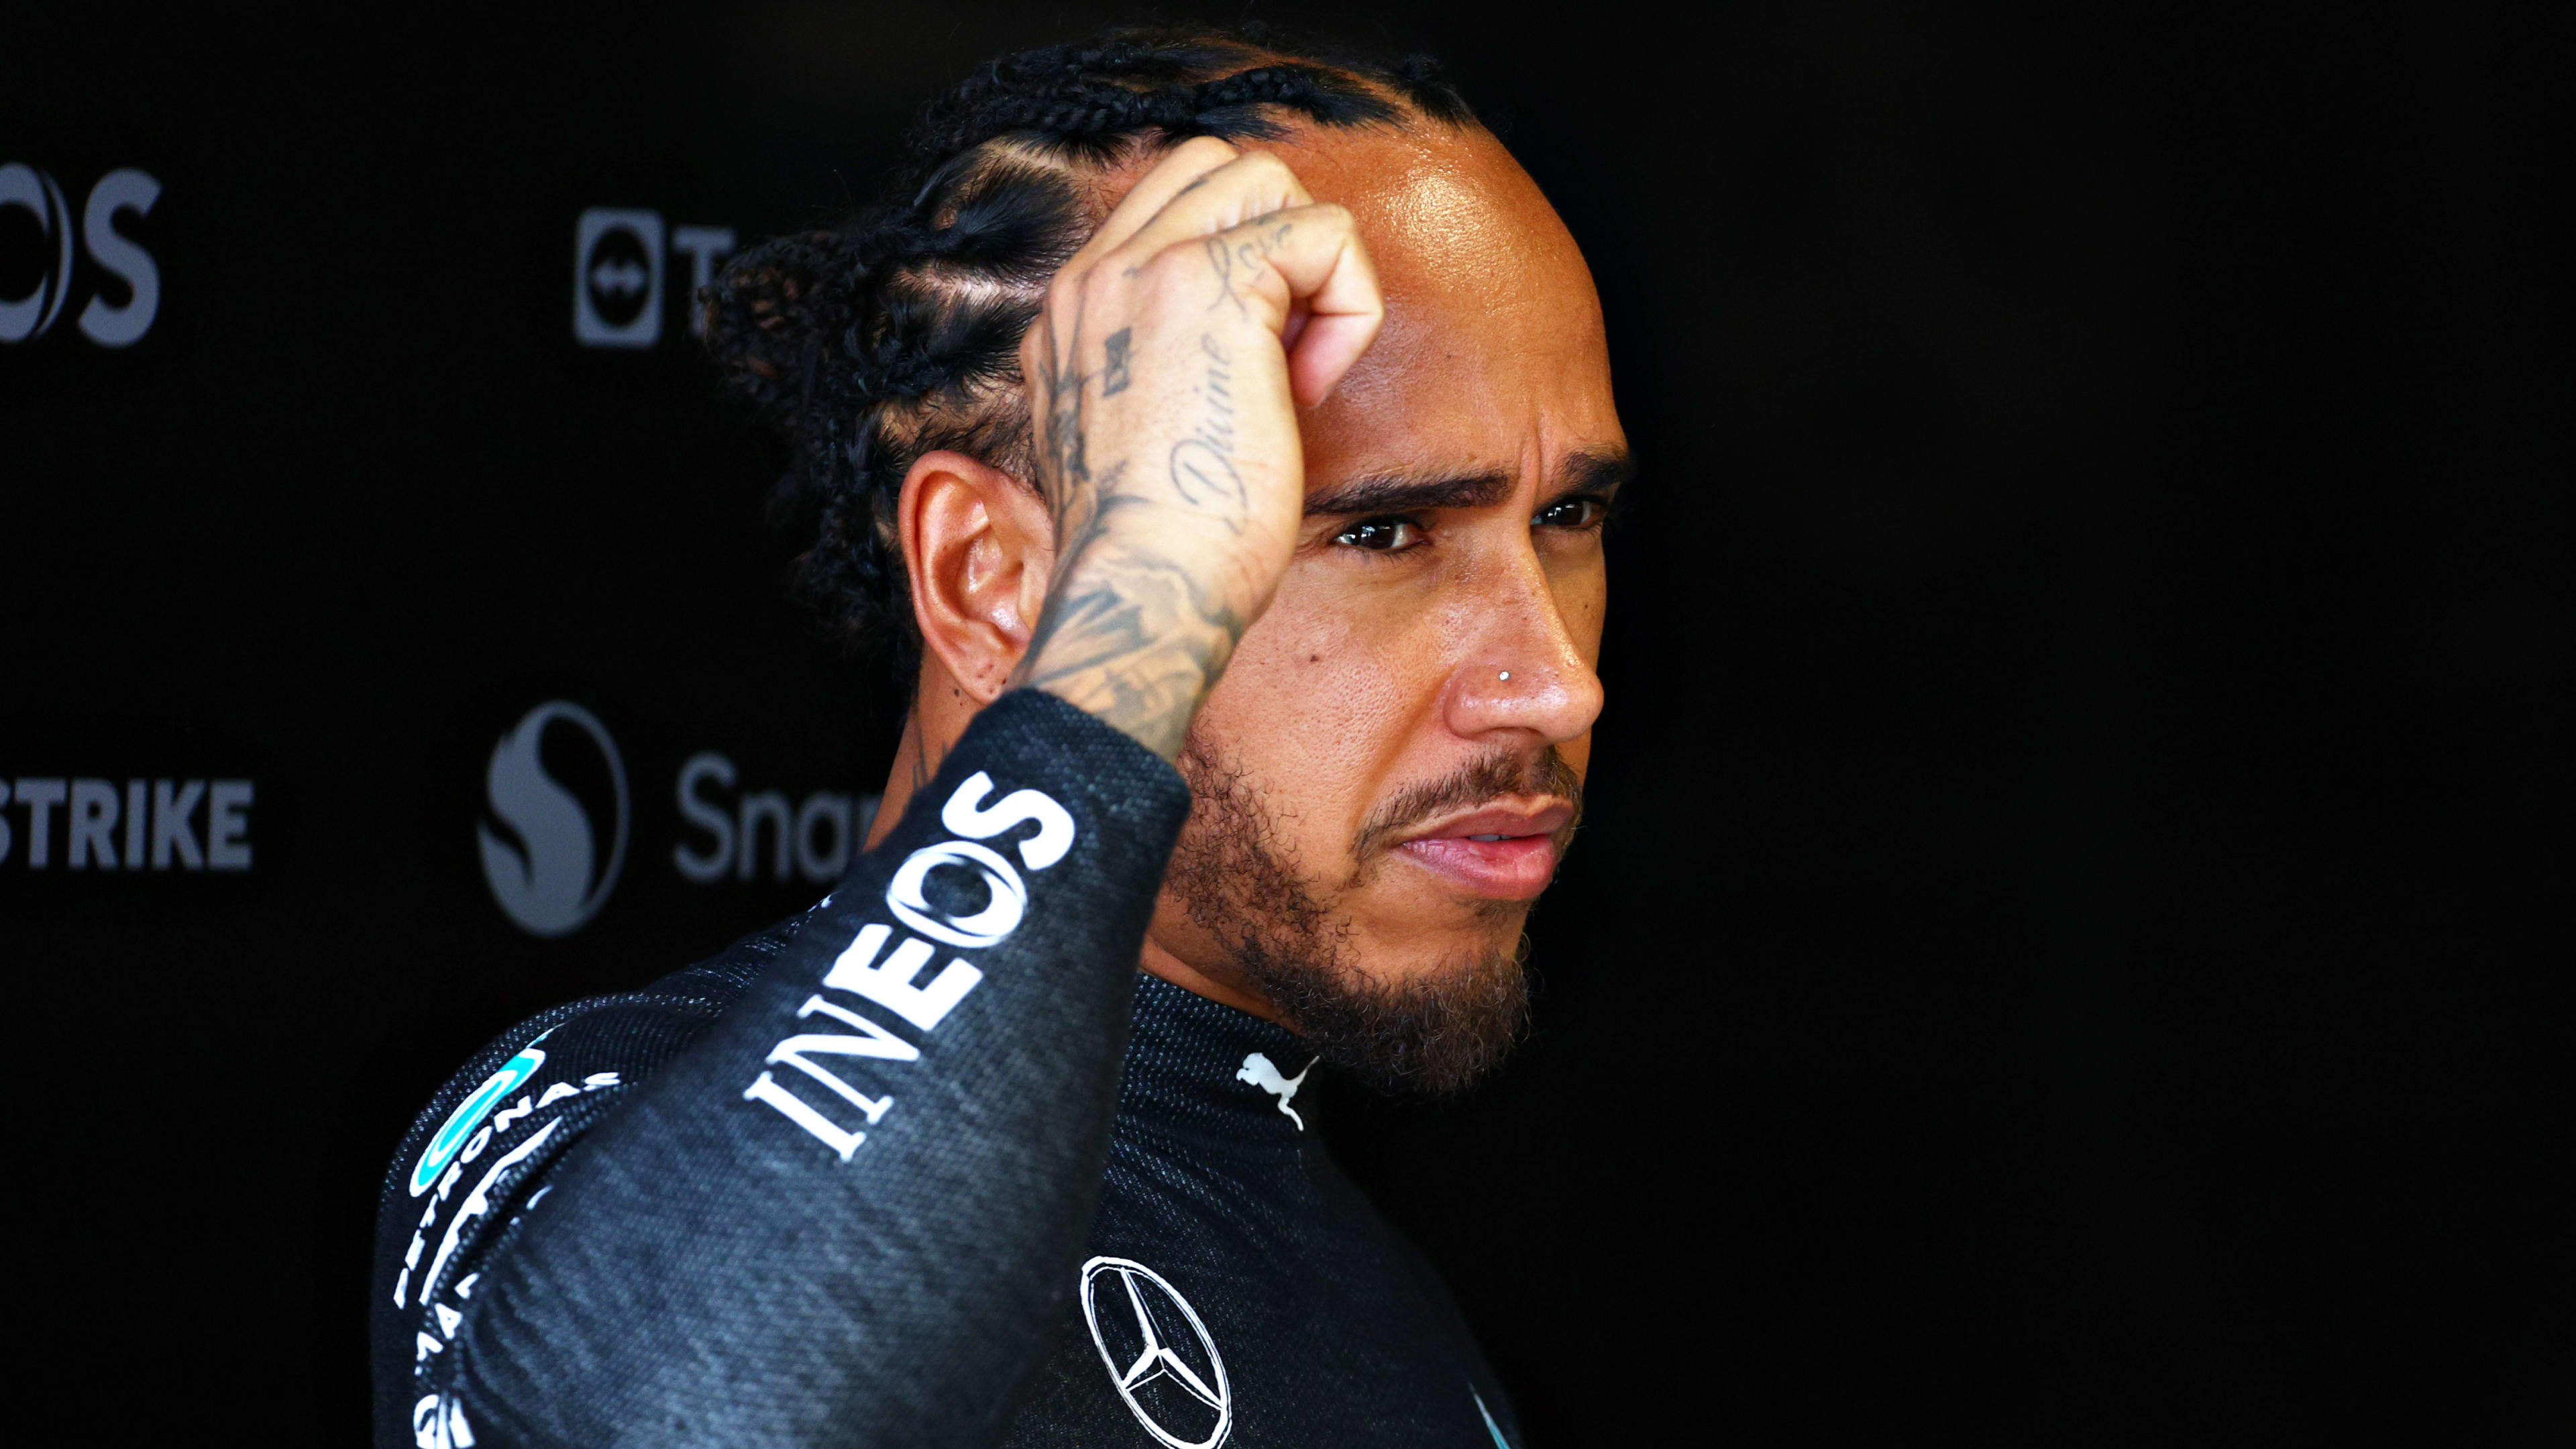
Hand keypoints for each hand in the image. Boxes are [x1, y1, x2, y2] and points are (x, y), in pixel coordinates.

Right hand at [1009, 137, 1383, 759]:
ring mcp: (1145, 273)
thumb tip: (1241, 350)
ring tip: (1298, 371)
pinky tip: (1312, 389)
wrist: (1146, 594)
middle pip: (1215, 166)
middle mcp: (1094, 279)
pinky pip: (1326, 233)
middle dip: (1277, 242)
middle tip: (1284, 355)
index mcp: (1072, 315)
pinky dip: (1350, 305)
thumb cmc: (1159, 556)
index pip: (1166, 207)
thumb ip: (1155, 376)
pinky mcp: (1215, 289)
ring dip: (1311, 269)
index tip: (1245, 379)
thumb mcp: (1134, 446)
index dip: (1237, 266)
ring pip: (1268, 177)